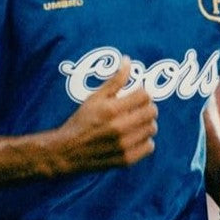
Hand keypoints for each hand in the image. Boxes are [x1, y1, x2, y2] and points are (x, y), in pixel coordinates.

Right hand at [53, 57, 157, 173]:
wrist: (67, 151)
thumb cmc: (81, 121)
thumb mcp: (94, 98)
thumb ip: (114, 80)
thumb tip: (128, 60)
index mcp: (111, 109)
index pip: (144, 95)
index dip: (143, 93)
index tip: (137, 96)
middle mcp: (119, 128)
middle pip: (152, 112)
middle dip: (147, 107)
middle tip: (139, 109)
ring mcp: (123, 145)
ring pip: (152, 129)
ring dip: (147, 124)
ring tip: (136, 123)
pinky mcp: (126, 159)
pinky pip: (149, 147)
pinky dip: (145, 141)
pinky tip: (135, 137)